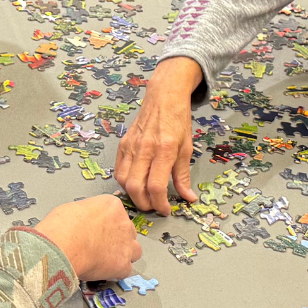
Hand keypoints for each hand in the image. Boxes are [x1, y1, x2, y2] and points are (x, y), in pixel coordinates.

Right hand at [35, 195, 142, 279]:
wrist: (61, 246)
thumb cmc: (61, 227)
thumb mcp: (73, 208)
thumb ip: (87, 214)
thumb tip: (84, 221)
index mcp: (112, 205)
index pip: (118, 214)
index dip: (107, 225)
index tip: (99, 231)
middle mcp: (123, 223)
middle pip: (128, 232)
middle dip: (118, 239)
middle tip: (102, 246)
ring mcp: (126, 244)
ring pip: (134, 251)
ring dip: (123, 255)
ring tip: (106, 260)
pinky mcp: (123, 264)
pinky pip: (126, 270)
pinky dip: (116, 272)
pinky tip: (103, 271)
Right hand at [113, 58, 201, 214]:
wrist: (163, 97)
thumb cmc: (177, 121)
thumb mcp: (187, 148)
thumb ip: (184, 175)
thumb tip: (188, 198)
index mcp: (165, 150)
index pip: (157, 186)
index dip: (160, 204)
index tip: (166, 210)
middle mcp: (145, 149)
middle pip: (136, 187)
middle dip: (144, 204)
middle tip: (154, 208)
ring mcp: (131, 146)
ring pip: (124, 181)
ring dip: (133, 195)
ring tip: (145, 198)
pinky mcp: (123, 144)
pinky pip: (118, 170)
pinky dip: (125, 183)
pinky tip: (135, 184)